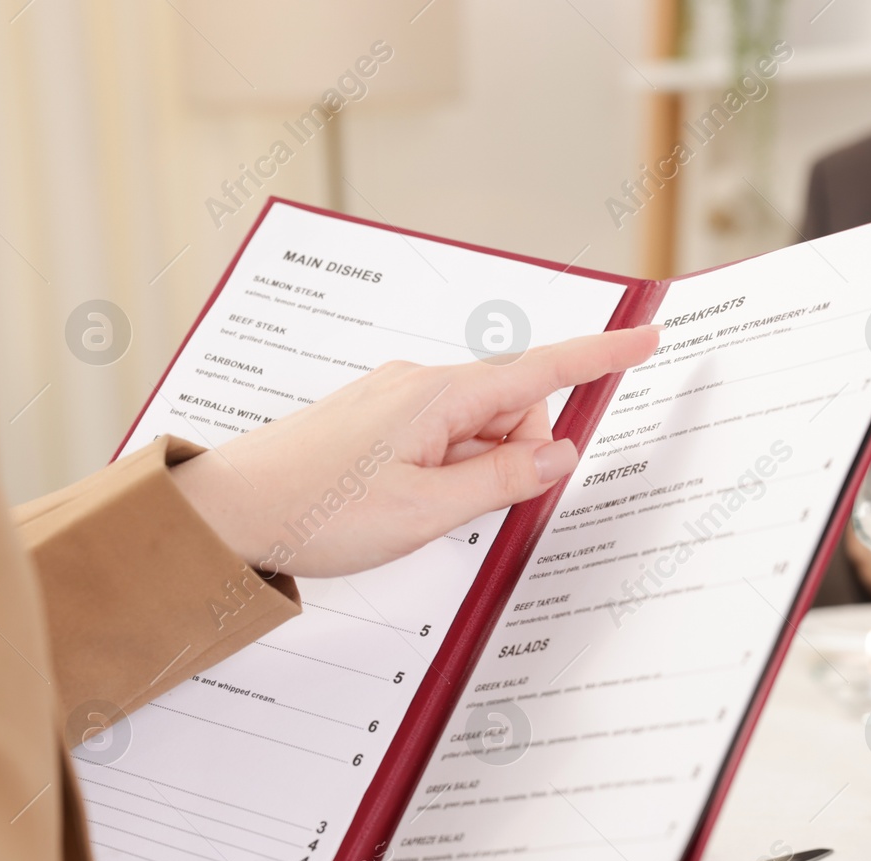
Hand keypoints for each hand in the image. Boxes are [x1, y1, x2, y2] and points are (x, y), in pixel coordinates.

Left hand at [169, 326, 659, 577]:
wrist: (224, 513)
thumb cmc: (315, 512)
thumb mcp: (427, 511)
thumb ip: (503, 481)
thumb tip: (557, 453)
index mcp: (439, 395)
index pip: (542, 370)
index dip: (601, 355)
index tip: (647, 336)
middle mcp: (419, 385)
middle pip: (509, 408)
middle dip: (516, 455)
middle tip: (470, 508)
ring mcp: (393, 402)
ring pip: (473, 430)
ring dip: (475, 471)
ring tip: (419, 513)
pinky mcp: (374, 423)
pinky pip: (438, 439)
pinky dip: (445, 471)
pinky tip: (405, 505)